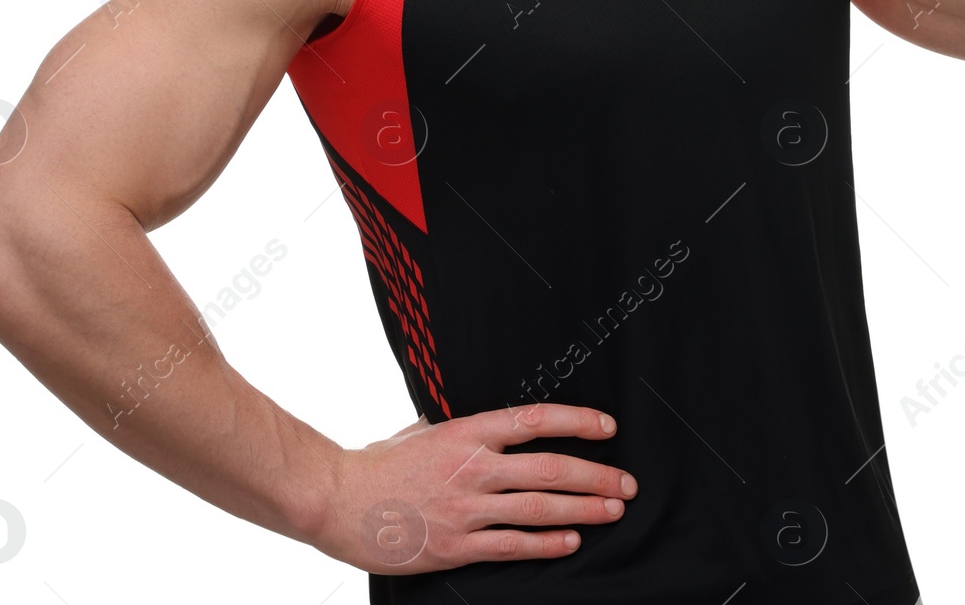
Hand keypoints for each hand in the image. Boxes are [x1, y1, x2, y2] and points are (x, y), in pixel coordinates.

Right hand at [308, 403, 637, 573]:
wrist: (337, 500)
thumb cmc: (380, 462)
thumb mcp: (425, 429)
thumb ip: (464, 428)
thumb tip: (497, 423)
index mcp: (466, 432)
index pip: (534, 420)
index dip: (576, 421)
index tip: (607, 426)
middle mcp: (472, 467)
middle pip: (549, 468)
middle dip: (596, 475)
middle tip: (627, 483)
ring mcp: (466, 508)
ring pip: (539, 507)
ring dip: (583, 509)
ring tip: (613, 510)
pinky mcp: (456, 545)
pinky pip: (512, 545)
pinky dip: (546, 543)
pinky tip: (571, 541)